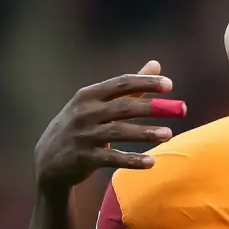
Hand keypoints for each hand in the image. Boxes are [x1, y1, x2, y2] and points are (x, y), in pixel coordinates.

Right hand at [33, 60, 186, 193]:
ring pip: (118, 132)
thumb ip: (129, 87)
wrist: (48, 161)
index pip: (121, 83)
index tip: (170, 85)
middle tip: (180, 109)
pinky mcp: (83, 158)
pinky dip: (131, 160)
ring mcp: (82, 135)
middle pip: (123, 107)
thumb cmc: (81, 127)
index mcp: (88, 95)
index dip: (145, 83)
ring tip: (168, 134)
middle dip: (152, 107)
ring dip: (145, 133)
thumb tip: (156, 65)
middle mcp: (84, 112)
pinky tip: (152, 163)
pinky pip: (111, 158)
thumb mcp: (98, 104)